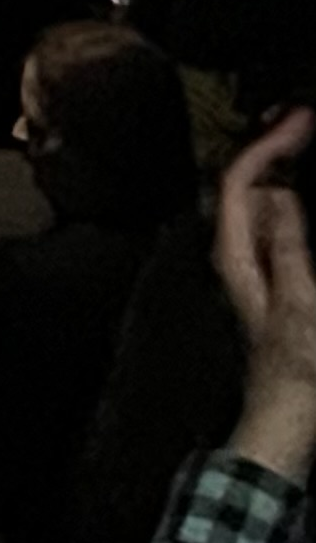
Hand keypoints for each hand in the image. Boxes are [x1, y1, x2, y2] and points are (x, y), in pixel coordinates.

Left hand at [219, 109, 315, 480]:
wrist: (288, 421)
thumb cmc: (295, 372)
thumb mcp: (300, 306)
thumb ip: (288, 249)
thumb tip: (276, 194)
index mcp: (236, 255)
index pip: (239, 183)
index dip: (267, 146)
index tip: (301, 121)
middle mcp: (237, 253)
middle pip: (246, 185)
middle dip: (274, 148)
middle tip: (306, 121)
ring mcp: (253, 266)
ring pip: (261, 203)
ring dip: (283, 170)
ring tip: (304, 140)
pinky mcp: (271, 279)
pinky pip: (277, 229)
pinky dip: (293, 205)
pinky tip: (303, 200)